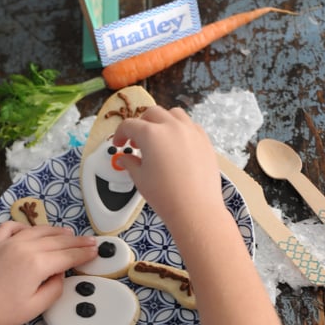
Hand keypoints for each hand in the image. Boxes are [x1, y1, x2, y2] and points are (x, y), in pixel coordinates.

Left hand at [0, 221, 97, 324]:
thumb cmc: (0, 314)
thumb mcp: (35, 307)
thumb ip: (54, 288)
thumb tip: (60, 273)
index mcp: (36, 264)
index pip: (68, 255)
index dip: (84, 253)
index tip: (96, 250)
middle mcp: (23, 247)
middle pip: (56, 240)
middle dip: (76, 241)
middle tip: (90, 241)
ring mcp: (6, 243)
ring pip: (37, 230)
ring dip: (55, 231)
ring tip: (68, 233)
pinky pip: (11, 227)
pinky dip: (25, 226)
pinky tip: (31, 231)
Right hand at [111, 106, 224, 232]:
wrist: (195, 209)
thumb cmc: (166, 196)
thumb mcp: (140, 179)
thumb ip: (130, 163)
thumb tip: (124, 158)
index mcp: (151, 134)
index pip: (129, 125)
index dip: (120, 134)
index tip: (119, 143)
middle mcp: (172, 127)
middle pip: (152, 114)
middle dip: (141, 124)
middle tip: (136, 141)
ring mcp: (191, 131)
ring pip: (173, 114)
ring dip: (162, 121)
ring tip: (158, 138)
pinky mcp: (204, 140)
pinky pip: (190, 125)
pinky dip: (180, 129)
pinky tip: (176, 144)